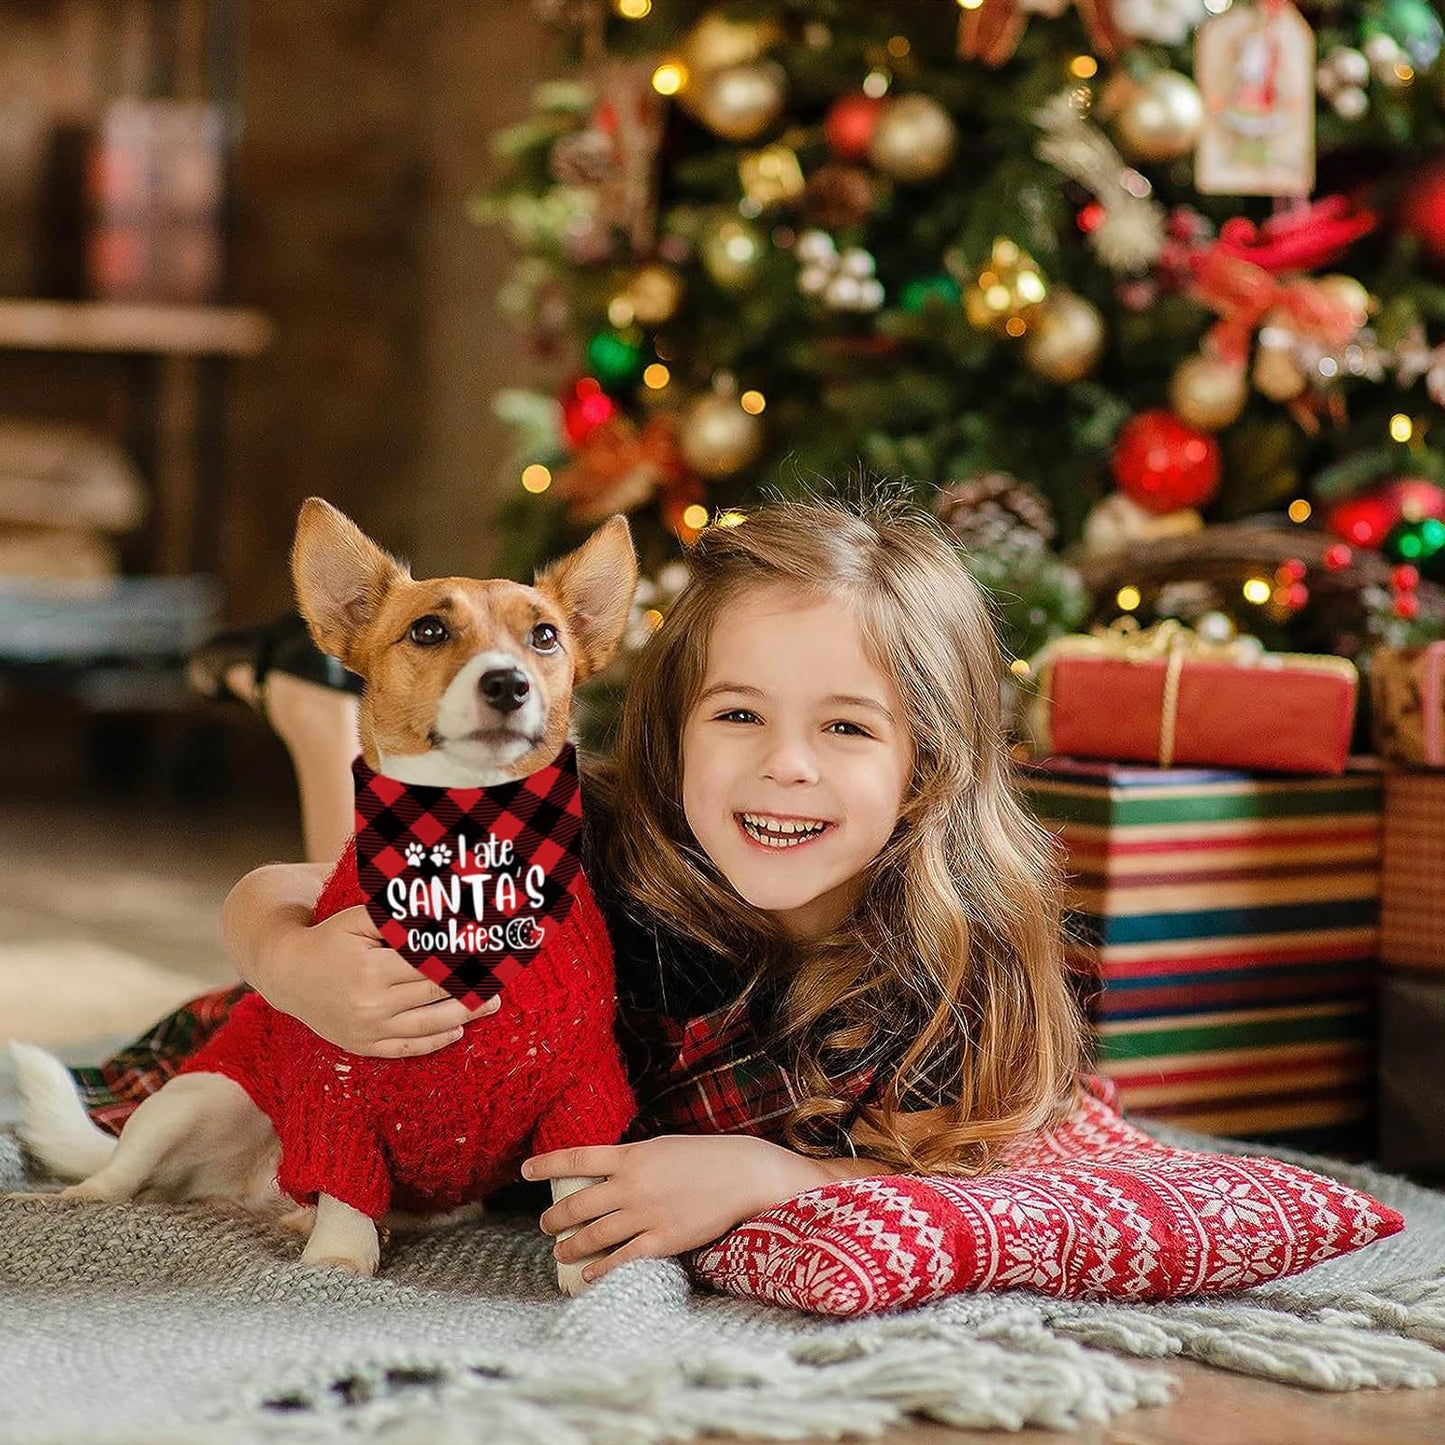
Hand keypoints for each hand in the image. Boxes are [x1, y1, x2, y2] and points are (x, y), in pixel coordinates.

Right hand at [263, 901, 498, 1056]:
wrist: (287, 974)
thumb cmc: (329, 938)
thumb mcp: (359, 920)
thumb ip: (399, 919)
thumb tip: (442, 914)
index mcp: (372, 970)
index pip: (432, 965)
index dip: (463, 958)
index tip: (490, 951)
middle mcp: (371, 1004)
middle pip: (436, 995)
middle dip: (472, 985)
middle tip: (501, 977)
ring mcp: (368, 1030)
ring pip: (428, 1025)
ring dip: (465, 1015)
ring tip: (491, 1004)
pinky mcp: (363, 1046)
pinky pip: (406, 1049)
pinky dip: (434, 1042)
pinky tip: (457, 1031)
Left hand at [524, 1135, 825, 1284]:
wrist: (742, 1174)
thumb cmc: (702, 1157)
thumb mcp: (660, 1147)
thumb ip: (631, 1161)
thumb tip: (602, 1173)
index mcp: (631, 1155)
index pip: (576, 1158)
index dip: (546, 1164)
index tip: (525, 1170)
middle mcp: (632, 1185)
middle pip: (578, 1205)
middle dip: (554, 1218)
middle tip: (546, 1225)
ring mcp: (646, 1214)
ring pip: (594, 1235)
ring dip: (570, 1246)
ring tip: (560, 1251)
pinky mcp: (663, 1240)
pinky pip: (622, 1259)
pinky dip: (600, 1269)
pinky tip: (587, 1275)